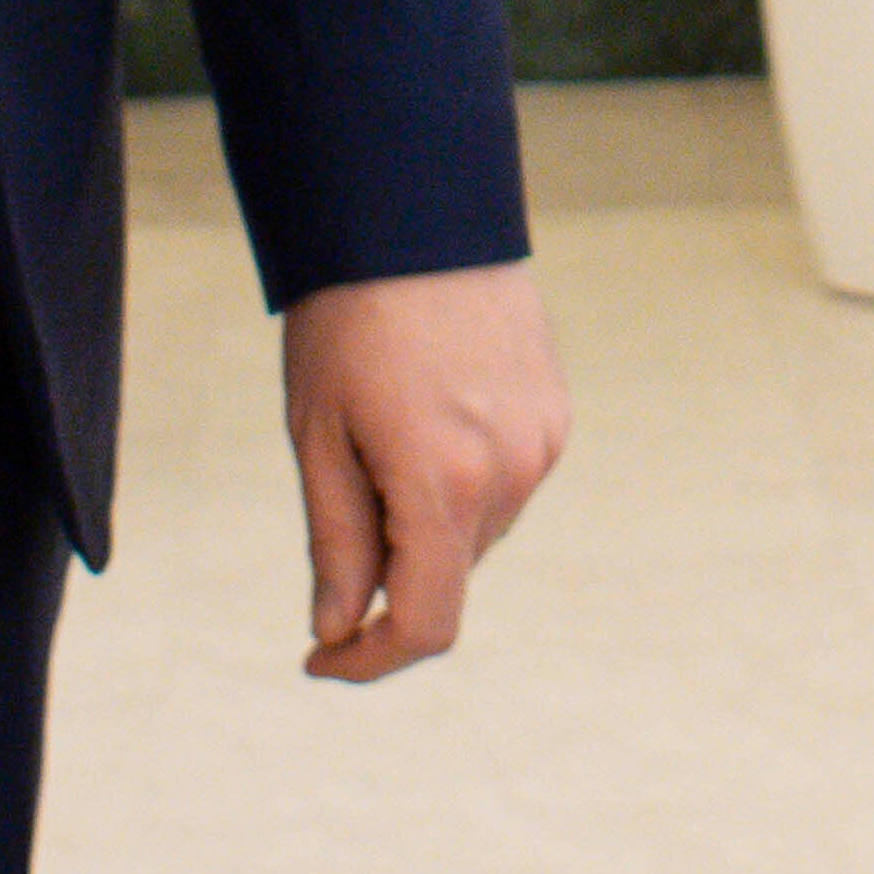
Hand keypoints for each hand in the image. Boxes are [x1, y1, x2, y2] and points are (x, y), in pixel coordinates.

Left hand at [274, 259, 564, 680]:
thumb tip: (337, 627)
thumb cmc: (347, 320)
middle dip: (389, 568)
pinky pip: (504, 482)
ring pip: (476, 530)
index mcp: (441, 485)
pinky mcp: (556, 415)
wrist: (417, 213)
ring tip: (383, 427)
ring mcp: (542, 445)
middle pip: (446, 574)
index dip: (370, 660)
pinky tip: (426, 411)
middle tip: (340, 486)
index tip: (322, 657)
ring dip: (427, 519)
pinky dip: (460, 479)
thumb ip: (335, 541)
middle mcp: (509, 475)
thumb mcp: (317, 434)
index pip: (425, 625)